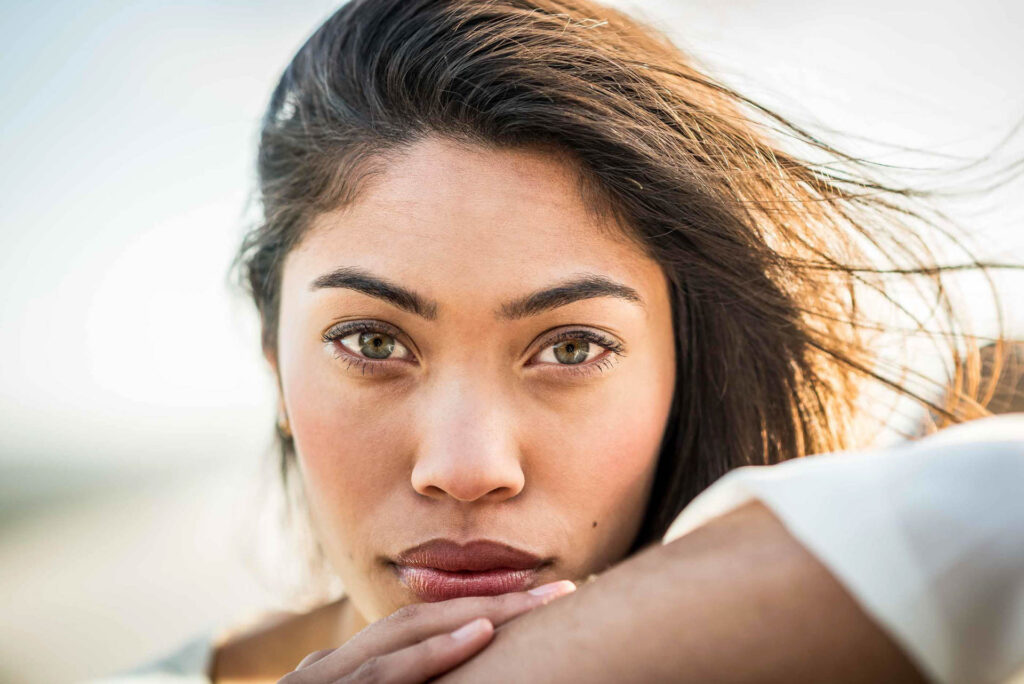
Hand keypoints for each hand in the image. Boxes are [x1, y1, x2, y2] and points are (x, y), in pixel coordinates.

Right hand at [279, 580, 576, 682]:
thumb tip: (452, 672)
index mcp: (341, 674)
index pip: (417, 626)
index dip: (477, 607)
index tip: (536, 603)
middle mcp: (330, 670)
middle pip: (420, 617)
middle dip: (492, 601)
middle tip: (561, 590)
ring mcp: (323, 683)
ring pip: (406, 633)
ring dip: (480, 613)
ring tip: (538, 604)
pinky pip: (385, 677)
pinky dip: (434, 652)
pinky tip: (479, 635)